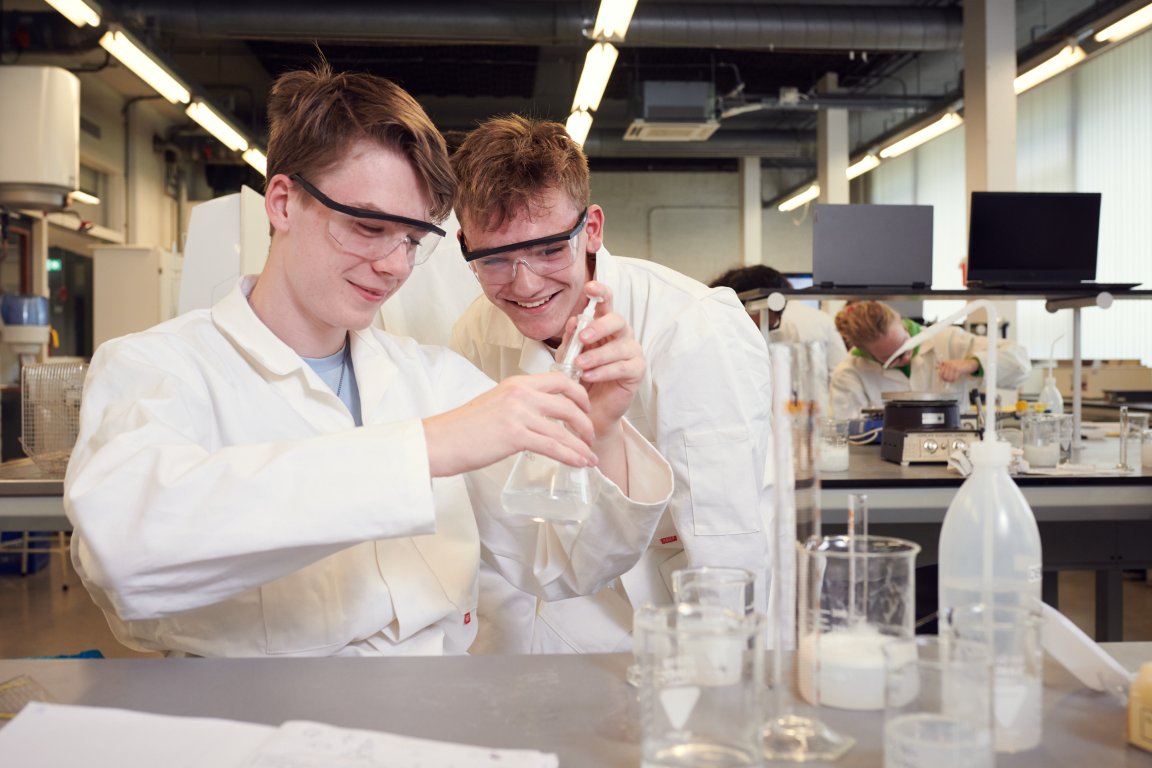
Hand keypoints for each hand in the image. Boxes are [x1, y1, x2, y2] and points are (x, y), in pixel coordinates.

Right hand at [422, 372, 596, 477]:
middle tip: (590, 435)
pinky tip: (580, 463)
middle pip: (569, 402)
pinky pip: (553, 446)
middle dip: (586, 420)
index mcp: (517, 383)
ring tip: (590, 456)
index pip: (560, 380)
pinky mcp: (515, 435)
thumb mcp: (495, 403)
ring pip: (565, 426)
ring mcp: (519, 413)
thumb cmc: (464, 428)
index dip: (580, 394)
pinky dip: (572, 455)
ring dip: (582, 443)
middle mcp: (521, 393)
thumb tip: (538, 417)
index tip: (586, 408)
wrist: (440, 441)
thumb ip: (518, 404)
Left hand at [560, 281, 644, 438]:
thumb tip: (573, 321)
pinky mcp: (636, 371)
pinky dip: (604, 371)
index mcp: (604, 326)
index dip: (601, 292)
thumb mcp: (568, 355)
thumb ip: (570, 339)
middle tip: (583, 337)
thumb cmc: (579, 377)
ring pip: (619, 347)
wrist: (587, 408)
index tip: (590, 287)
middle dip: (600, 326)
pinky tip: (590, 376)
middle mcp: (621, 335)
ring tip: (580, 366)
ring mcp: (631, 352)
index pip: (606, 303)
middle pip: (618, 320)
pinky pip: (623, 367)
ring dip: (598, 355)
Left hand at [938, 358, 978, 381]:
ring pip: (949, 378)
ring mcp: (953, 367)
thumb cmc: (958, 364)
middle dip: (946, 380)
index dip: (941, 378)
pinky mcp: (958, 370)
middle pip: (944, 376)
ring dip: (950, 380)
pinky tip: (955, 379)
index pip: (940, 373)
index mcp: (946, 363)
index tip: (944, 380)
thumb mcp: (950, 363)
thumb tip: (935, 367)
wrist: (968, 364)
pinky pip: (954, 378)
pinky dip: (954, 380)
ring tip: (952, 379)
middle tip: (949, 380)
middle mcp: (949, 364)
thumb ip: (943, 365)